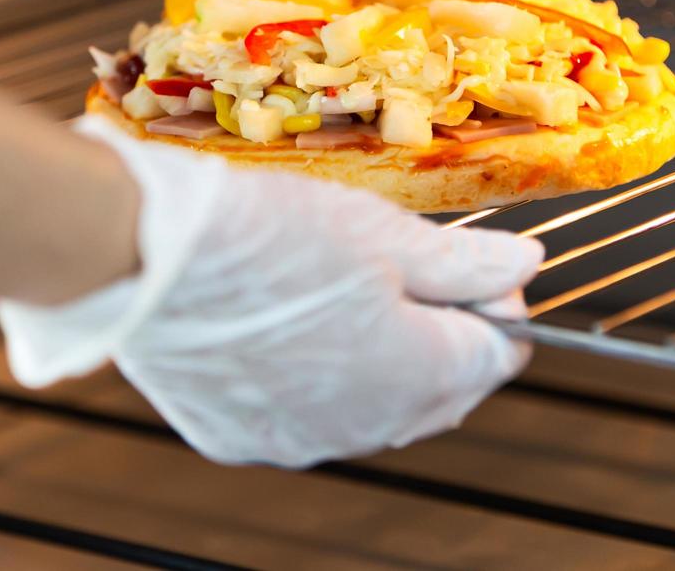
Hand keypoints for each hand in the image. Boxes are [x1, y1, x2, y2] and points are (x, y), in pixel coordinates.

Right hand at [0, 116, 542, 467]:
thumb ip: (463, 263)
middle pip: (438, 393)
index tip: (481, 270)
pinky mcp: (239, 438)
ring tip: (348, 295)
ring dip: (379, 364)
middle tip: (417, 277)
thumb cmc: (270, 234)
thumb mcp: (384, 232)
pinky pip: (300, 417)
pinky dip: (310, 381)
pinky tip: (290, 328)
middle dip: (443, 340)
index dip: (496, 308)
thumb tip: (526, 267)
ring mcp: (299, 441)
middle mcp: (367, 428)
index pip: (495, 357)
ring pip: (369, 410)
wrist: (148, 257)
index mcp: (418, 377)